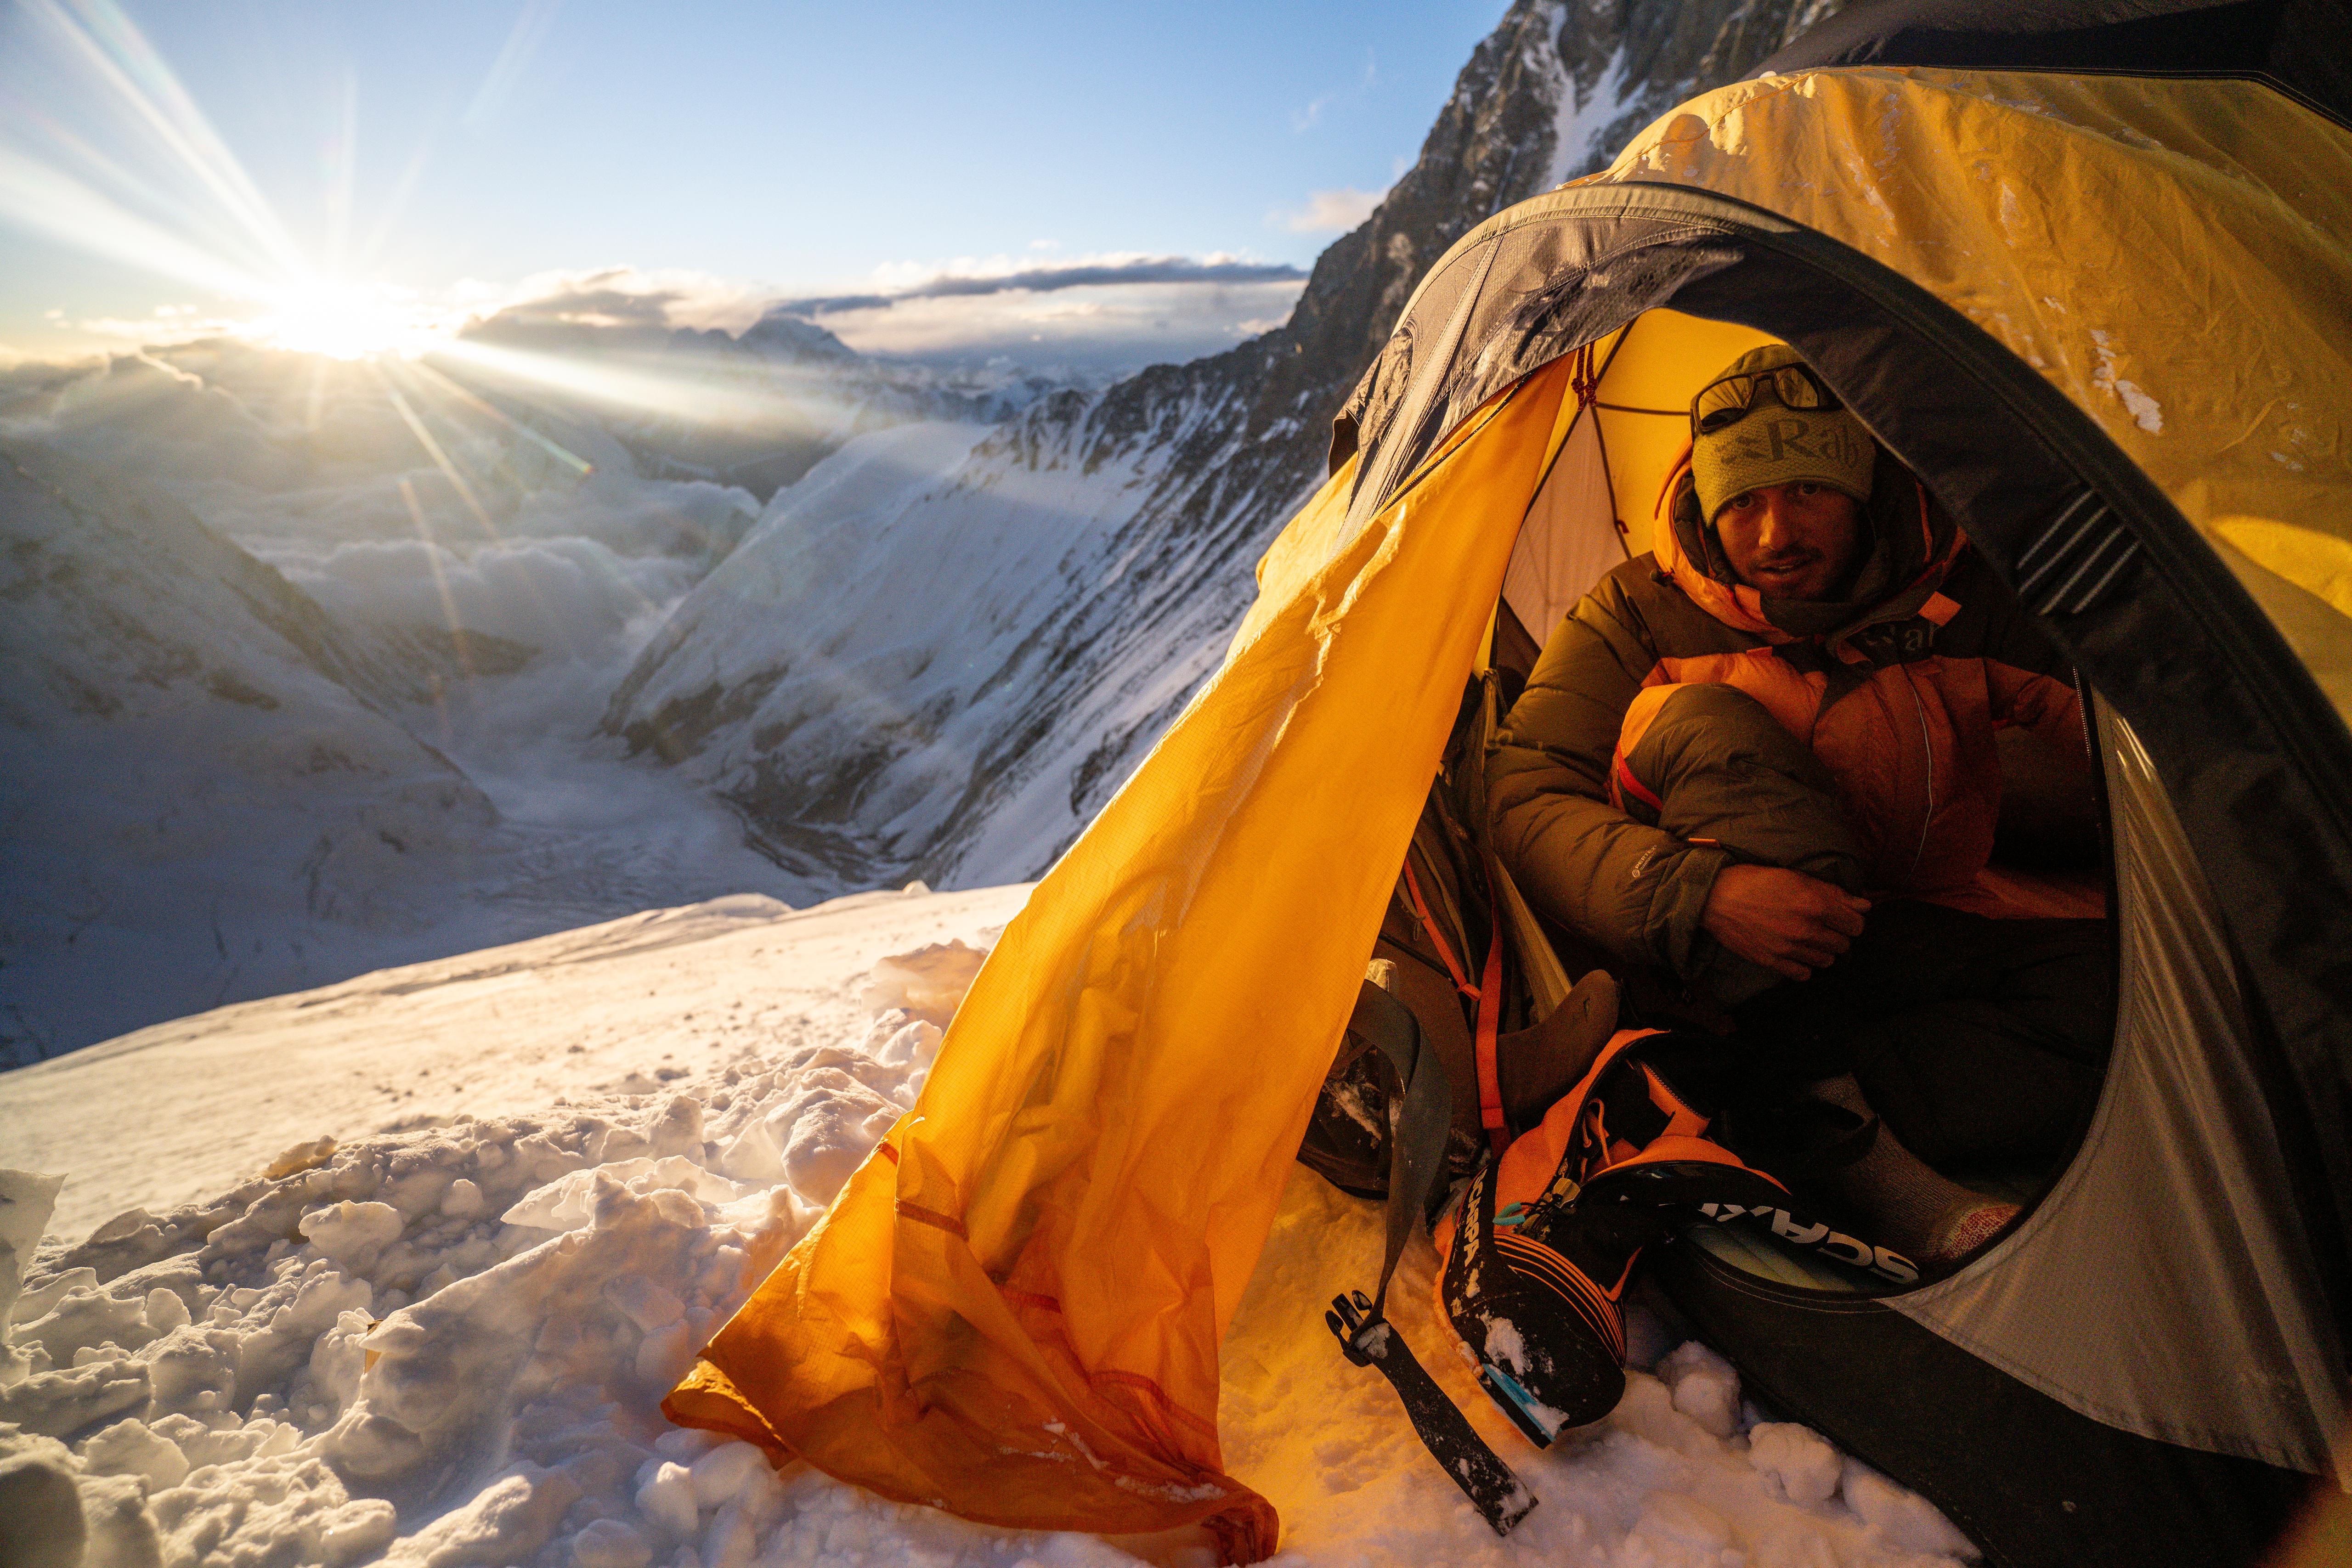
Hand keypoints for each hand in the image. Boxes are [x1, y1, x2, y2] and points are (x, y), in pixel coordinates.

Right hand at [1700, 864, 1869, 981]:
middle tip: (1824, 926)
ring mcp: (1788, 948)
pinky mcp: (1772, 962)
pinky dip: (1804, 966)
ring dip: (1823, 950)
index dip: (1853, 920)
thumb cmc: (1754, 881)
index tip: (1844, 917)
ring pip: (1826, 961)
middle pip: (1843, 944)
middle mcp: (1805, 929)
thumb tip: (1864, 905)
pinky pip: (1803, 974)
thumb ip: (1833, 892)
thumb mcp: (1795, 877)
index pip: (1856, 925)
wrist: (1715, 897)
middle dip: (1838, 935)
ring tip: (1810, 939)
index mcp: (1814, 904)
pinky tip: (1796, 953)